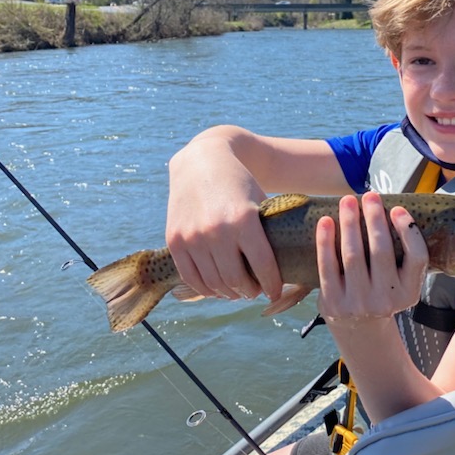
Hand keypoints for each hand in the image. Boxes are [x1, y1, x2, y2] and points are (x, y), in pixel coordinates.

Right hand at [165, 132, 282, 301]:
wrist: (202, 161)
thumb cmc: (239, 184)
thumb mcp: (260, 203)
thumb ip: (267, 235)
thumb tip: (280, 271)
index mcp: (244, 220)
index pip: (263, 267)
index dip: (272, 285)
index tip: (275, 292)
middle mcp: (216, 230)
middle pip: (236, 280)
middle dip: (249, 291)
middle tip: (255, 292)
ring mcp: (192, 236)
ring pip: (213, 283)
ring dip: (228, 293)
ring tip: (237, 291)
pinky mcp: (174, 240)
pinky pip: (190, 277)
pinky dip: (205, 288)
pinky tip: (216, 288)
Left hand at [316, 192, 427, 321]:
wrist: (359, 330)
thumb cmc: (381, 295)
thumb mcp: (400, 284)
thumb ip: (401, 256)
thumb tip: (388, 209)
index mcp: (409, 293)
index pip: (417, 258)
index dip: (409, 231)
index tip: (397, 209)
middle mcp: (386, 300)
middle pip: (381, 251)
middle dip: (375, 218)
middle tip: (370, 196)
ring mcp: (358, 303)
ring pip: (353, 255)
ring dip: (350, 223)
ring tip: (347, 201)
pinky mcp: (333, 302)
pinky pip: (327, 266)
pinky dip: (325, 241)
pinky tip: (326, 221)